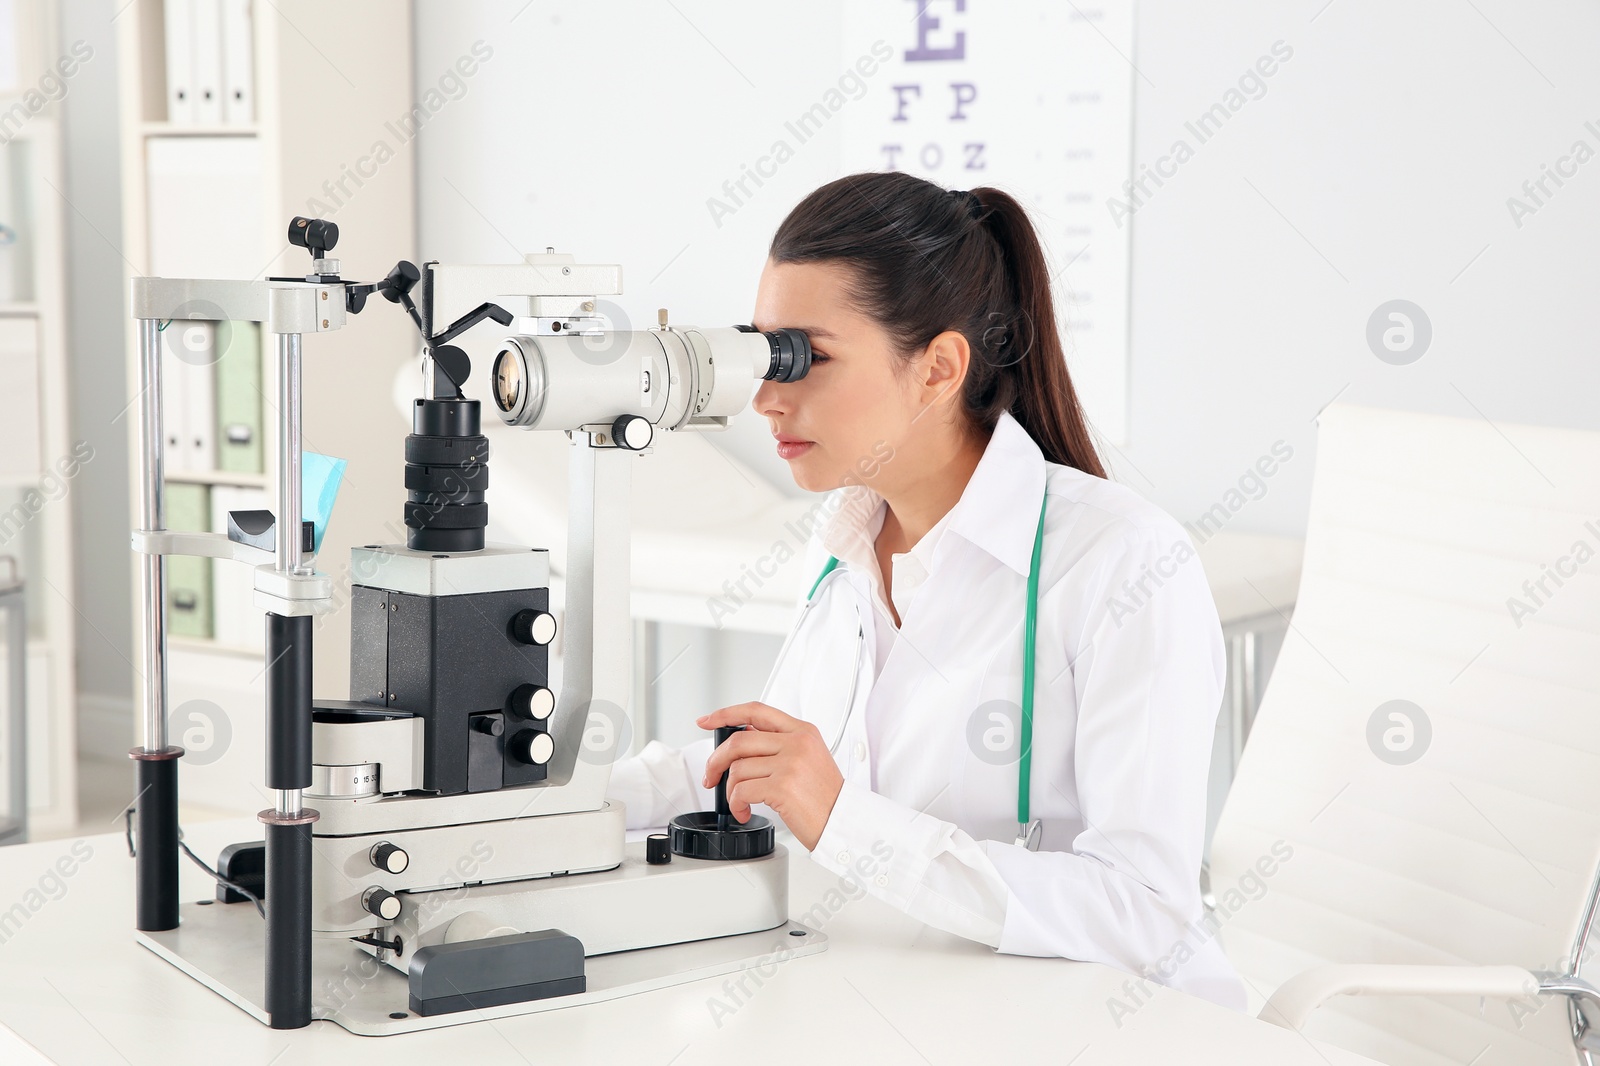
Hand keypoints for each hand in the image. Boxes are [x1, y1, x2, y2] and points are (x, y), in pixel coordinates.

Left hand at [697, 702, 843, 851]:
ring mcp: (790, 764)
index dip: (726, 713)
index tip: (707, 720)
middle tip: (711, 776)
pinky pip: (741, 791)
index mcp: (803, 731)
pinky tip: (744, 811)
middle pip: (738, 742)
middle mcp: (797, 743)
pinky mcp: (782, 786)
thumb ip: (780, 745)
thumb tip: (741, 743)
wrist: (842, 822)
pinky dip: (736, 804)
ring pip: (737, 769)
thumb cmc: (824, 797)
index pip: (757, 711)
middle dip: (715, 761)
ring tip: (740, 802)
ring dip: (730, 790)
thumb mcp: (809, 758)